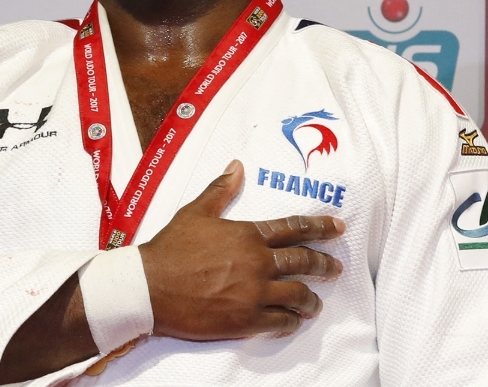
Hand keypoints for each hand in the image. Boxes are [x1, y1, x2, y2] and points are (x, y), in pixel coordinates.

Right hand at [138, 159, 344, 340]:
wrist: (149, 287)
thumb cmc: (170, 249)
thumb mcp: (195, 212)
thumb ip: (220, 190)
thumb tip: (237, 166)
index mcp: (248, 234)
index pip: (294, 228)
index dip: (319, 227)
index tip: (338, 228)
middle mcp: (258, 262)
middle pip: (304, 261)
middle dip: (325, 265)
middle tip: (337, 268)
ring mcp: (254, 293)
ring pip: (298, 295)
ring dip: (311, 299)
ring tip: (316, 303)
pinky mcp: (246, 319)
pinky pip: (281, 322)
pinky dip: (291, 321)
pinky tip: (293, 321)